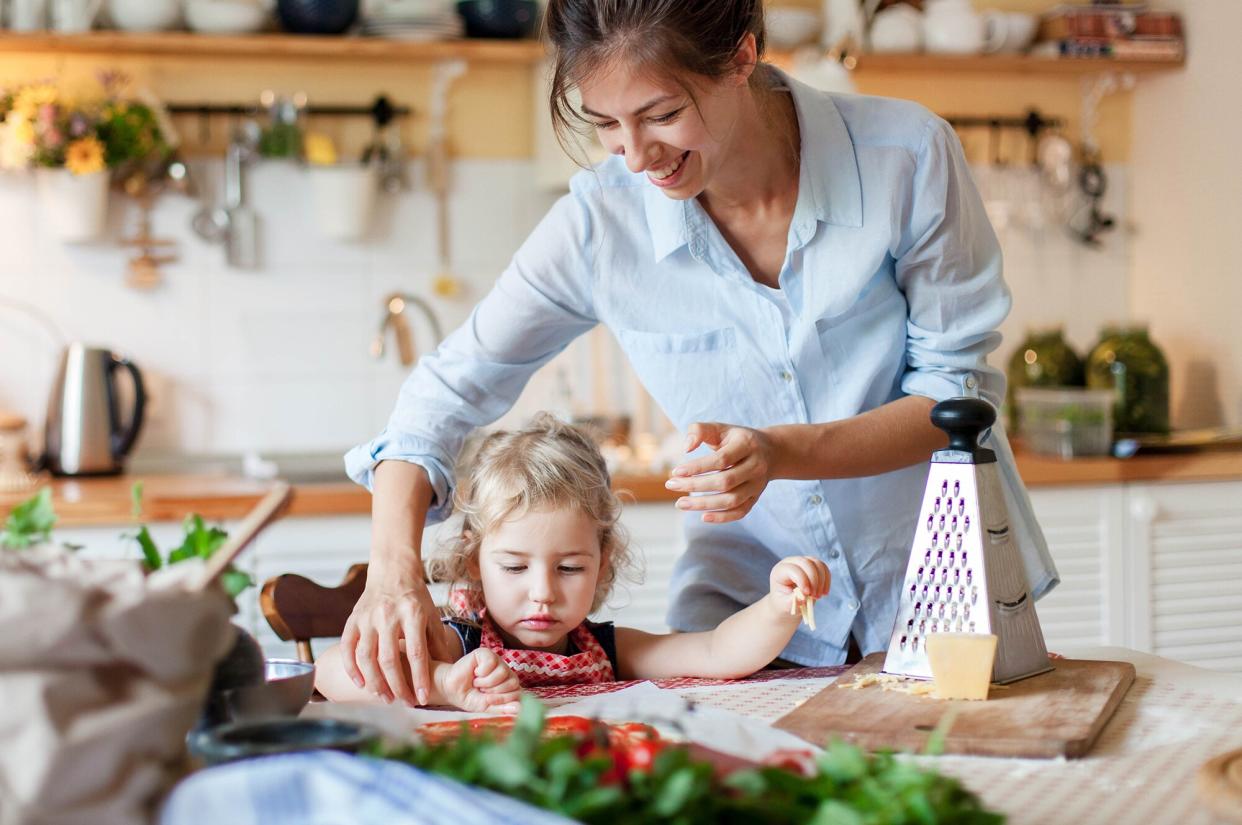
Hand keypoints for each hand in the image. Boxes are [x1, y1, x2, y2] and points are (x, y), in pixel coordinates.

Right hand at [340, 572, 458, 706]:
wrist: (392, 571)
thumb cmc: (415, 597)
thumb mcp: (431, 616)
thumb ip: (437, 643)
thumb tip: (448, 670)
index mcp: (413, 614)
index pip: (416, 652)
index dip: (419, 677)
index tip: (422, 698)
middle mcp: (388, 616)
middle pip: (389, 659)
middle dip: (397, 685)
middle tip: (404, 702)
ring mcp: (367, 617)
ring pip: (366, 656)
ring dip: (375, 682)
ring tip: (385, 697)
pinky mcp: (353, 619)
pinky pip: (347, 648)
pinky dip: (351, 668)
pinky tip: (360, 683)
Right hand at [438, 649, 521, 713]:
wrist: (450, 689)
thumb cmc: (470, 698)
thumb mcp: (487, 707)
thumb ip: (503, 708)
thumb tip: (519, 709)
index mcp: (509, 686)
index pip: (518, 693)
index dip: (503, 700)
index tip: (489, 701)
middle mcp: (506, 672)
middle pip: (513, 682)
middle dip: (494, 691)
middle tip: (482, 691)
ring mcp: (498, 661)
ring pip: (503, 672)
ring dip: (486, 682)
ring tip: (477, 682)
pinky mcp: (487, 653)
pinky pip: (492, 663)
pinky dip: (481, 672)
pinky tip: (475, 672)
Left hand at [665, 422, 775, 522]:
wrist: (770, 451)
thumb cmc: (735, 439)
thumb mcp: (719, 428)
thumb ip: (699, 430)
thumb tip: (686, 448)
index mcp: (747, 445)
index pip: (721, 460)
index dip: (697, 467)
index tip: (675, 471)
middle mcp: (756, 466)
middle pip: (725, 482)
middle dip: (695, 485)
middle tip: (671, 485)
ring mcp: (758, 484)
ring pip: (732, 500)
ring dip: (704, 504)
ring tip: (680, 503)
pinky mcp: (756, 498)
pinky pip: (740, 512)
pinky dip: (722, 517)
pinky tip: (702, 516)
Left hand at [770, 556, 831, 604]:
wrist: (786, 601)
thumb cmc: (783, 603)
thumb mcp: (784, 605)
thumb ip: (792, 601)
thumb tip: (802, 597)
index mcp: (779, 571)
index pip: (793, 569)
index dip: (803, 580)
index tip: (807, 594)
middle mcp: (790, 563)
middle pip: (806, 563)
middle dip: (814, 580)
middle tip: (815, 596)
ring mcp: (802, 562)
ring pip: (817, 564)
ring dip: (822, 581)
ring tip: (818, 596)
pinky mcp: (812, 565)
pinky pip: (823, 567)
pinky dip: (826, 580)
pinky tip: (824, 592)